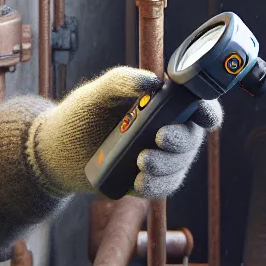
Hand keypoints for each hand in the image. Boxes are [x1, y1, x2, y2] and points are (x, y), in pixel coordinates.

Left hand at [27, 66, 221, 197]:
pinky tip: (139, 181)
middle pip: (192, 137)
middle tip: (159, 138)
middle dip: (181, 140)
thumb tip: (153, 81)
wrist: (57, 152)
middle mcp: (167, 129)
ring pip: (180, 164)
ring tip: (141, 161)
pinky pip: (165, 186)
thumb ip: (123, 80)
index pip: (197, 105)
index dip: (208, 110)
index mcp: (162, 104)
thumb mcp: (98, 92)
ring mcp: (160, 157)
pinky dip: (157, 185)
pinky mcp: (149, 180)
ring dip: (167, 164)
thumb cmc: (80, 115)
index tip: (200, 113)